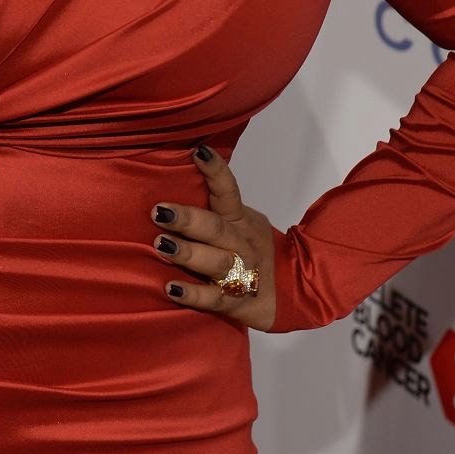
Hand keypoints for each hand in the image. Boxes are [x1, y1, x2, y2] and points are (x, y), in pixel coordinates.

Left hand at [149, 144, 276, 330]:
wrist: (294, 290)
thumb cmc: (254, 251)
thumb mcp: (242, 223)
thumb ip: (214, 209)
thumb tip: (173, 182)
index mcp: (240, 219)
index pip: (228, 191)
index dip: (215, 171)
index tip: (198, 152)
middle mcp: (241, 243)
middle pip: (216, 228)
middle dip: (188, 219)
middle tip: (160, 211)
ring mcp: (241, 273)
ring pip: (215, 261)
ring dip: (188, 252)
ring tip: (162, 244)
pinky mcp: (237, 302)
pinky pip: (214, 298)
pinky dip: (193, 294)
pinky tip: (172, 288)